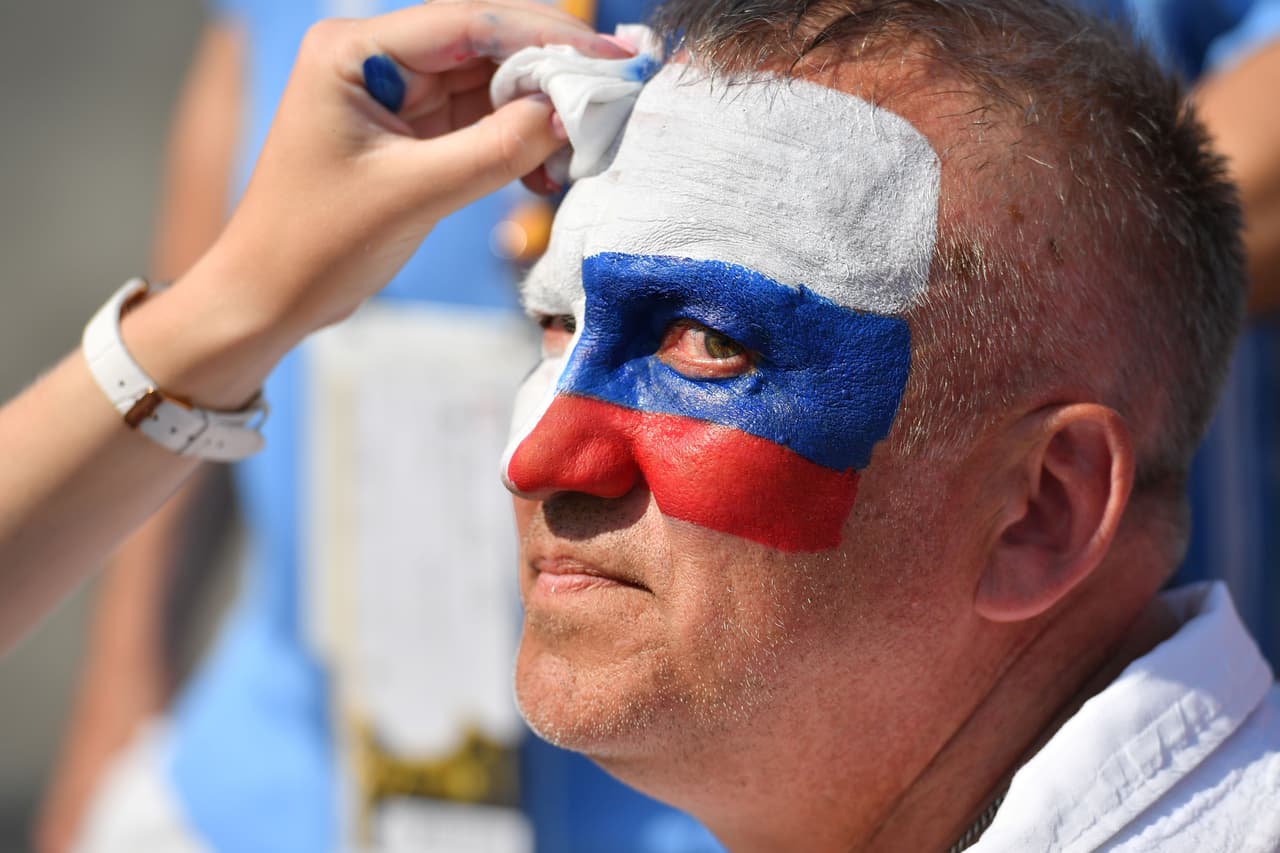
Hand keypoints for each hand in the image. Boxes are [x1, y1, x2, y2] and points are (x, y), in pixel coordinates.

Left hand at [201, 0, 627, 338]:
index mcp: (354, 50)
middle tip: (617, 90)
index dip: (546, 35)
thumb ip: (497, 149)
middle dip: (550, 71)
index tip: (609, 55)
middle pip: (486, 45)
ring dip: (540, 112)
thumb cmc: (317, 242)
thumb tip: (569, 114)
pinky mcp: (412, 133)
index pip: (468, 22)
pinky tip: (547, 171)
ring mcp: (397, 96)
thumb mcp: (415, 193)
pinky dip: (518, 142)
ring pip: (490, 84)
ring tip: (586, 143)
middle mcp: (376, 58)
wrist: (271, 296)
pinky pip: (481, 122)